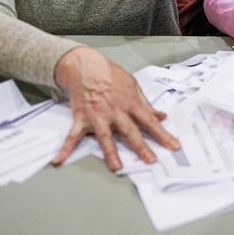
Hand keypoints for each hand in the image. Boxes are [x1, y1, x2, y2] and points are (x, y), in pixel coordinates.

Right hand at [53, 47, 178, 171]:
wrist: (87, 67)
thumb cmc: (111, 76)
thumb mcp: (134, 86)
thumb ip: (147, 104)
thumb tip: (161, 116)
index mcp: (131, 104)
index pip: (150, 122)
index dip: (163, 135)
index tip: (173, 146)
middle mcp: (116, 112)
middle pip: (131, 132)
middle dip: (142, 147)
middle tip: (151, 160)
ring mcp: (98, 116)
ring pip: (106, 137)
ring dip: (111, 153)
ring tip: (117, 167)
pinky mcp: (82, 118)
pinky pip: (73, 136)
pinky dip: (65, 148)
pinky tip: (59, 160)